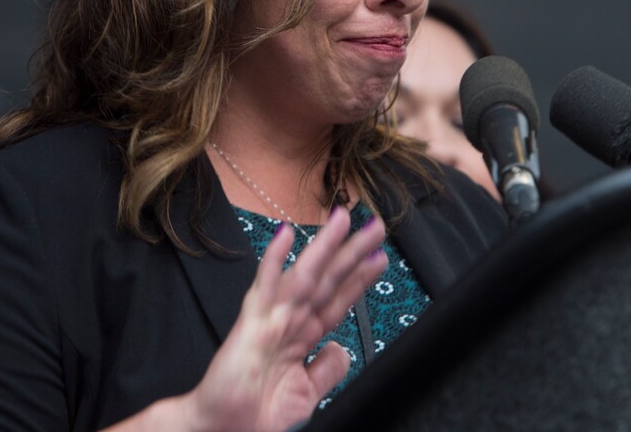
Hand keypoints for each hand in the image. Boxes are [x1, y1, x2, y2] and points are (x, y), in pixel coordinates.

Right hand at [185, 206, 387, 430]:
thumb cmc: (253, 415)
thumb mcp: (305, 394)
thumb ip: (326, 369)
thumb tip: (343, 348)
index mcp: (303, 336)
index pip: (338, 299)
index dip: (360, 277)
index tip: (379, 256)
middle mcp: (290, 320)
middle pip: (328, 279)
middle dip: (352, 252)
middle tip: (375, 226)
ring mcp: (270, 318)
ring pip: (303, 274)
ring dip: (324, 246)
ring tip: (343, 219)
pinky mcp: (250, 324)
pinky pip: (264, 287)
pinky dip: (273, 259)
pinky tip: (285, 234)